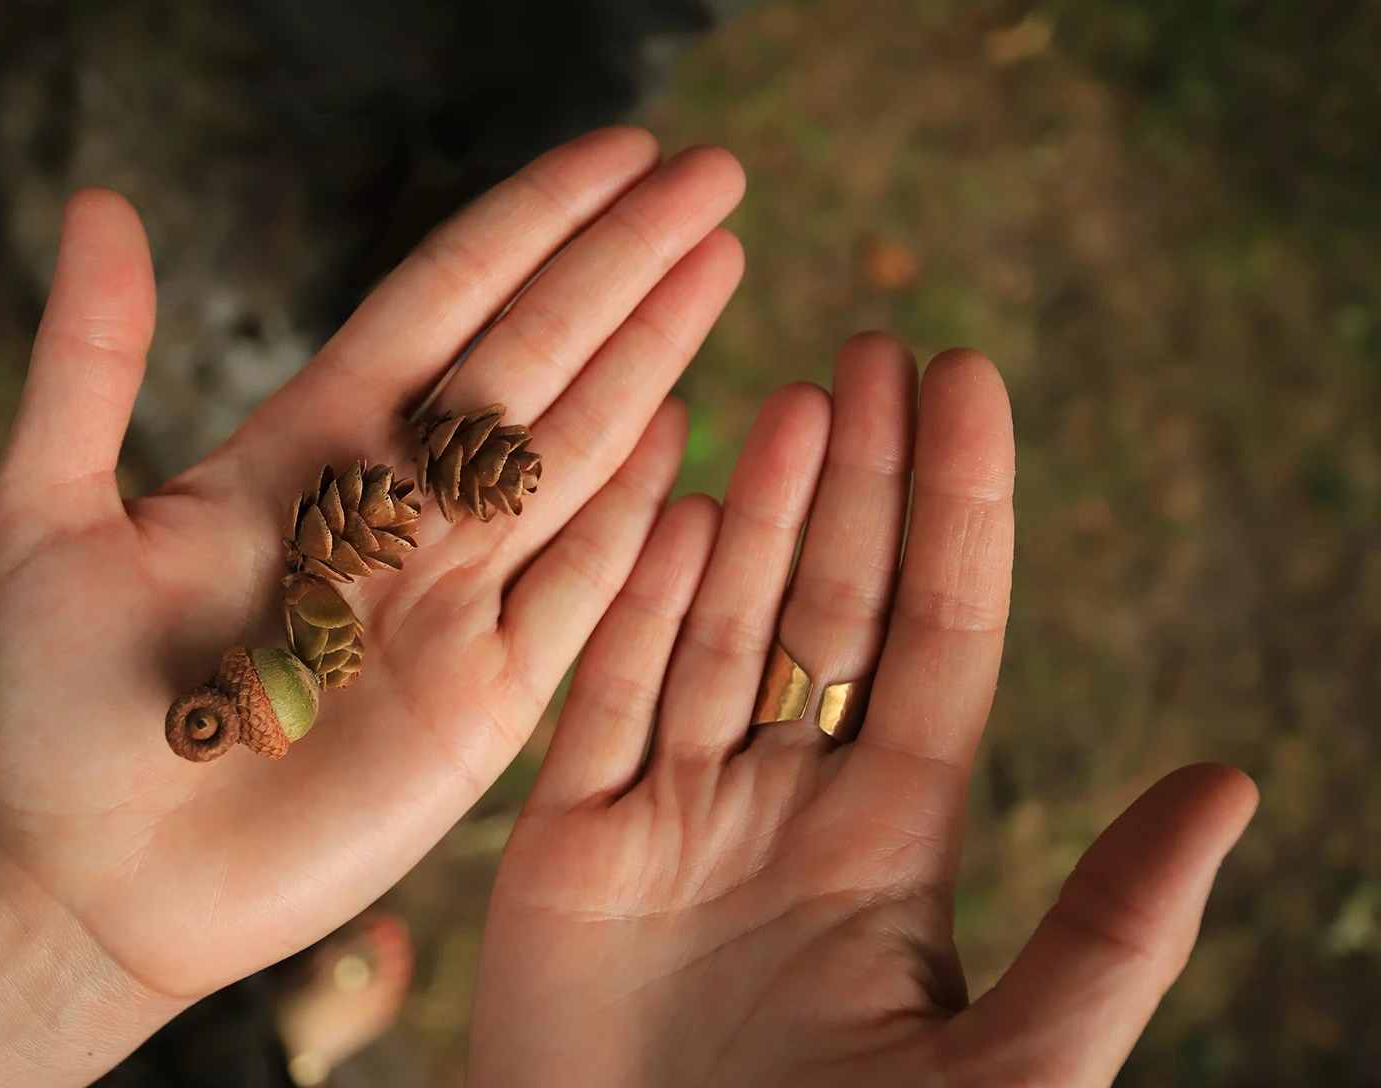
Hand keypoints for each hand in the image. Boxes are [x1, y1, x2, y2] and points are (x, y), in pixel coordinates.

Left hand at [0, 128, 747, 1067]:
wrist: (93, 887)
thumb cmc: (51, 710)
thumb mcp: (44, 521)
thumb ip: (88, 364)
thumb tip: (100, 203)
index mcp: (306, 449)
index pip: (443, 304)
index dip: (533, 224)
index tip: (618, 151)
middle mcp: (395, 508)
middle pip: (535, 356)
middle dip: (626, 263)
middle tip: (718, 173)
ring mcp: (451, 600)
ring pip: (575, 451)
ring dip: (653, 354)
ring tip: (723, 261)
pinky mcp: (486, 699)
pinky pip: (583, 587)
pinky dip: (637, 511)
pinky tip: (685, 426)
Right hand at [467, 336, 1258, 1086]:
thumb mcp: (1010, 1070)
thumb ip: (1110, 932)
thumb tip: (1232, 782)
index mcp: (893, 849)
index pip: (935, 640)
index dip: (955, 510)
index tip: (971, 378)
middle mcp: (782, 808)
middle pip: (825, 607)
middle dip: (854, 478)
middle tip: (875, 349)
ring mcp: (670, 818)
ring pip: (713, 627)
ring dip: (752, 512)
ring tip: (793, 397)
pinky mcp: (566, 847)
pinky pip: (601, 699)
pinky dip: (630, 605)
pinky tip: (670, 509)